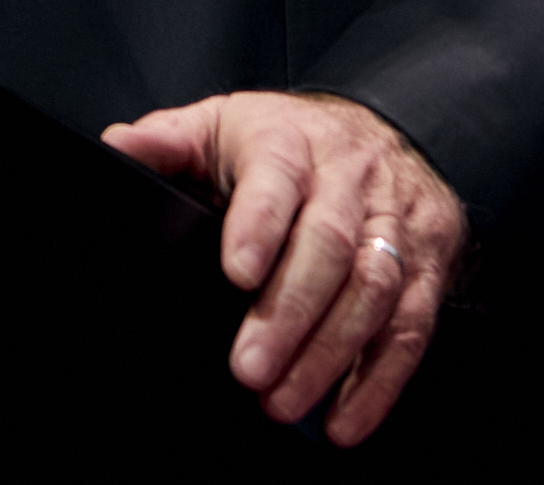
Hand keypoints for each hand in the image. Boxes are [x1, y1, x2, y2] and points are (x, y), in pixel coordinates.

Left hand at [101, 90, 464, 441]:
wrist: (383, 133)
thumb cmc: (287, 141)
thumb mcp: (221, 124)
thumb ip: (168, 141)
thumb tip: (117, 148)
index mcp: (292, 142)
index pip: (277, 178)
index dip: (259, 225)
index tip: (235, 272)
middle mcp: (351, 180)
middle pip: (330, 244)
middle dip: (290, 313)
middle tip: (249, 369)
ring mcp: (395, 222)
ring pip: (374, 290)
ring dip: (331, 355)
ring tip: (285, 401)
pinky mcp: (427, 266)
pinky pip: (411, 327)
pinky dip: (379, 382)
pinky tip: (344, 419)